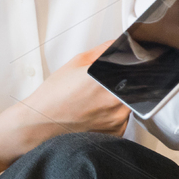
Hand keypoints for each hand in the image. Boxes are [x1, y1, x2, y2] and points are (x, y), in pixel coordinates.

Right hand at [0, 43, 130, 174]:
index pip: (137, 67)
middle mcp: (117, 101)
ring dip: (120, 97)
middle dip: (124, 81)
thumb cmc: (53, 97)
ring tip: (95, 99)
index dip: (136, 64)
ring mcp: (118, 119)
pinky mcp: (117, 132)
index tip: (129, 64)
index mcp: (107, 80)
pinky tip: (95, 111)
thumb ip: (102, 51)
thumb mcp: (75, 64)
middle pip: (136, 85)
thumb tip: (117, 45)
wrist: (41, 124)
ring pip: (130, 102)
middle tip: (103, 84)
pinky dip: (114, 113)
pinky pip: (123, 118)